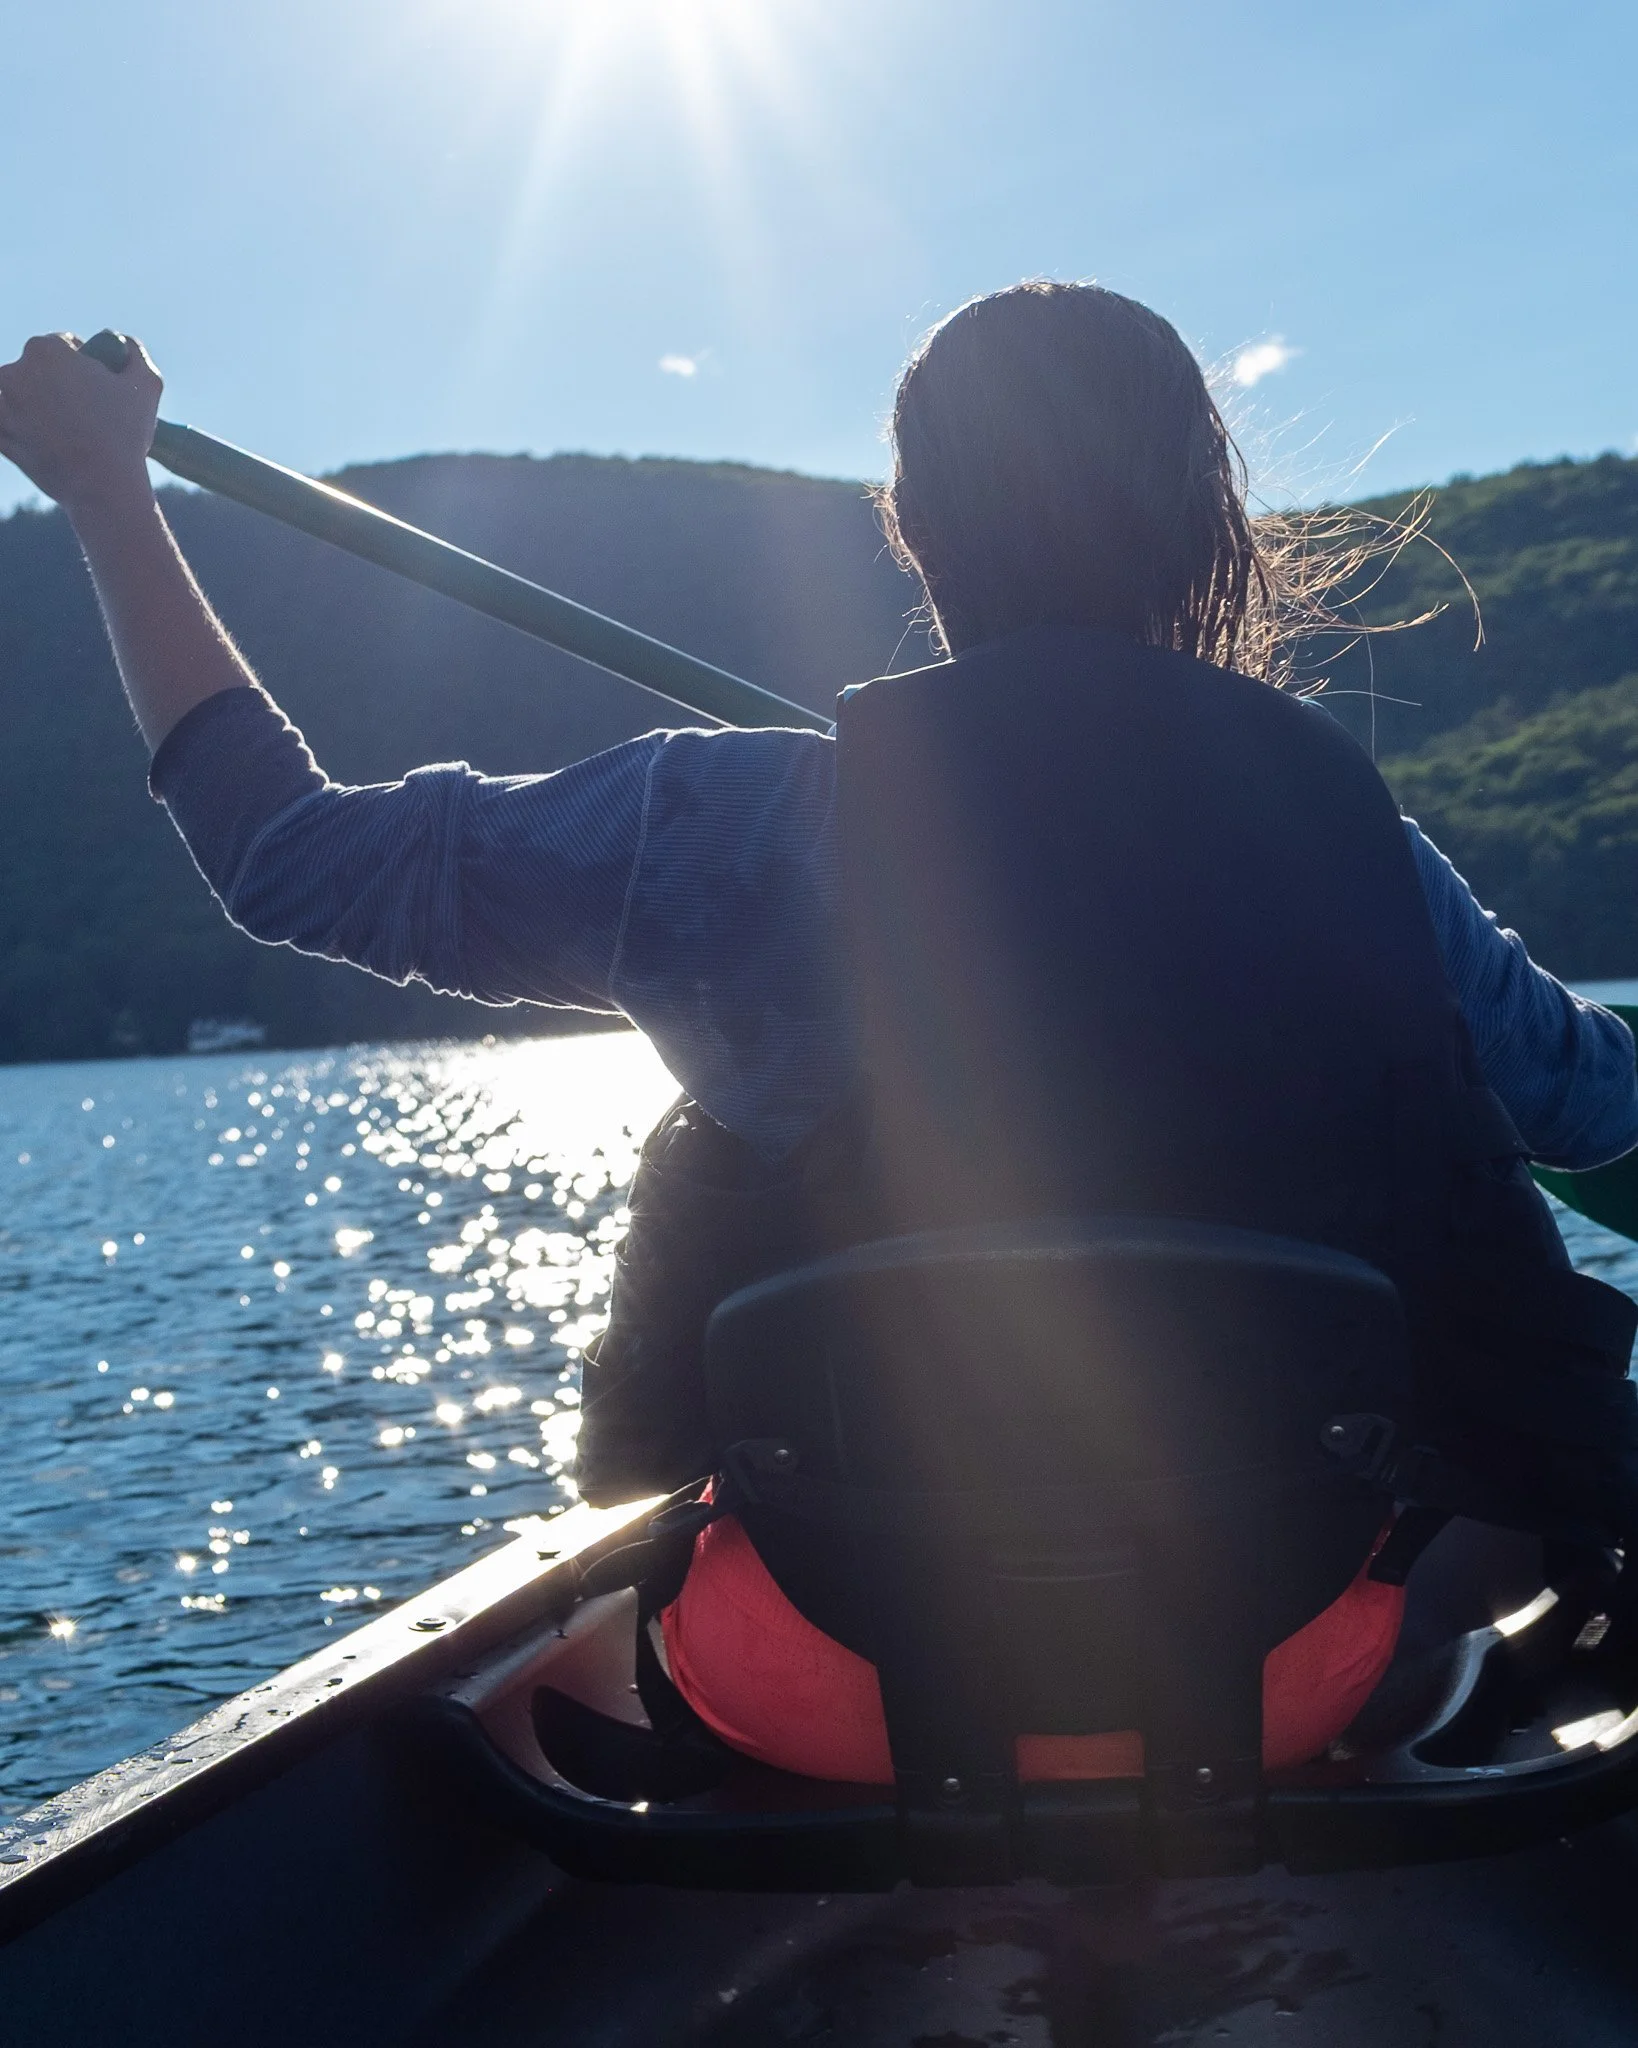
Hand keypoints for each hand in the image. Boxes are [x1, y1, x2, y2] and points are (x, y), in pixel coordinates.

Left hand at [0, 332, 161, 515]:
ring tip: (64, 429)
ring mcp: (2, 406)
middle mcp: (14, 371)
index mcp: (46, 350)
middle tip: (83, 412)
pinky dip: (18, 429)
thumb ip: (134, 351)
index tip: (94, 387)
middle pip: (36, 369)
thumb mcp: (147, 384)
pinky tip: (42, 438)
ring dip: (32, 404)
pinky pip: (5, 426)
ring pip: (16, 395)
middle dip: (54, 384)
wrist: (104, 488)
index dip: (82, 364)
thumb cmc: (126, 435)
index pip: (62, 345)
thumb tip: (122, 342)